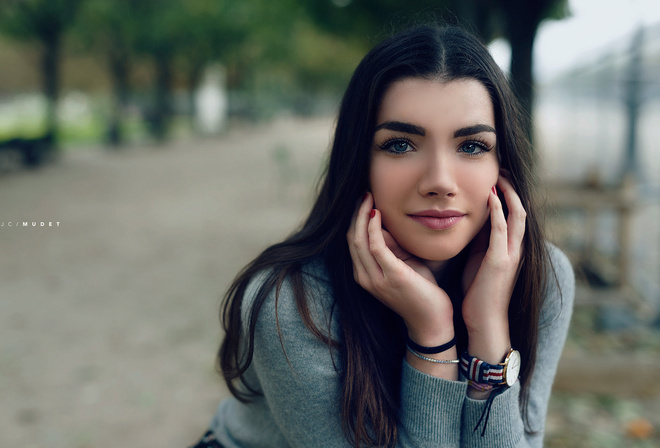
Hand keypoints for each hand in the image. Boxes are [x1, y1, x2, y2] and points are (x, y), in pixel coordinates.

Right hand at [346, 193, 453, 344]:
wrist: (432, 323)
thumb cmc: (421, 293)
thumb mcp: (402, 266)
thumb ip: (392, 249)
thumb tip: (386, 225)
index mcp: (365, 276)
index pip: (352, 242)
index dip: (355, 219)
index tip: (364, 200)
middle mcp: (365, 278)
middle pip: (351, 238)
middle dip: (355, 213)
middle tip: (364, 193)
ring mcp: (376, 279)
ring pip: (358, 240)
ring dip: (362, 215)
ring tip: (368, 197)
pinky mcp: (392, 277)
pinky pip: (375, 246)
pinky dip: (373, 227)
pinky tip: (377, 213)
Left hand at [461, 173, 525, 341]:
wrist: (484, 322)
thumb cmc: (478, 293)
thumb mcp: (479, 261)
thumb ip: (480, 242)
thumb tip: (471, 223)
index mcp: (510, 249)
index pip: (515, 214)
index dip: (509, 194)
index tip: (498, 176)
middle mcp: (516, 249)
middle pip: (520, 209)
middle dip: (512, 188)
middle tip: (502, 168)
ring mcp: (511, 255)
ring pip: (516, 215)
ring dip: (508, 193)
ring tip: (499, 175)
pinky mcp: (500, 261)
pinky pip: (502, 230)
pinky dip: (498, 211)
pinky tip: (491, 196)